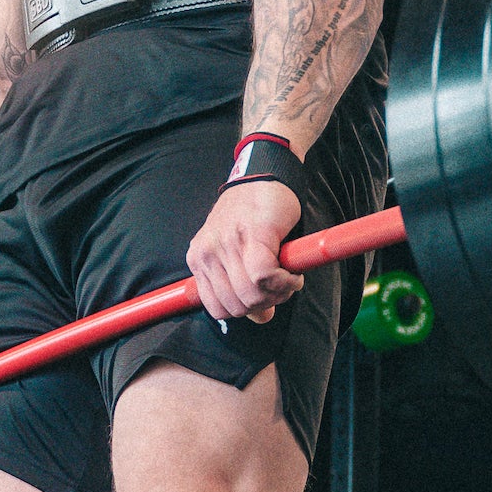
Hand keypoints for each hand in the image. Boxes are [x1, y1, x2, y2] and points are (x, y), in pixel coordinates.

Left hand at [187, 178, 304, 324]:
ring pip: (251, 295)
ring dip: (277, 294)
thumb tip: (261, 317)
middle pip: (236, 307)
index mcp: (199, 258)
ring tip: (287, 278)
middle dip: (264, 304)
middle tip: (279, 287)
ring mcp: (228, 243)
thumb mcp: (235, 252)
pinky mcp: (254, 234)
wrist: (265, 174)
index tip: (263, 297)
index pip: (216, 309)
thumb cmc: (252, 214)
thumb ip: (241, 285)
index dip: (245, 311)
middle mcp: (208, 252)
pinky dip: (285, 282)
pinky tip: (293, 274)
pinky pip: (265, 276)